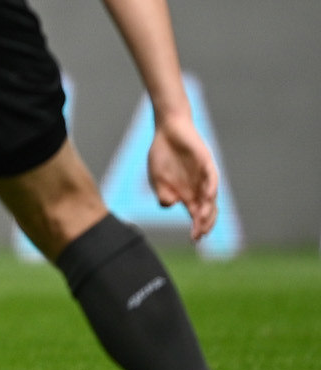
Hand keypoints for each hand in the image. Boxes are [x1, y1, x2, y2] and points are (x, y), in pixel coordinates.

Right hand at [147, 114, 218, 240]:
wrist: (167, 129)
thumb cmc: (162, 153)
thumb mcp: (156, 178)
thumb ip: (162, 193)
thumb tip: (169, 205)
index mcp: (188, 192)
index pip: (197, 214)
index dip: (197, 226)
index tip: (194, 239)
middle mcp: (199, 186)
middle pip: (208, 208)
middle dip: (205, 222)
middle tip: (200, 233)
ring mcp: (204, 175)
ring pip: (211, 196)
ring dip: (208, 209)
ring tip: (202, 219)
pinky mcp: (206, 161)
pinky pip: (211, 177)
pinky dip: (211, 187)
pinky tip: (208, 196)